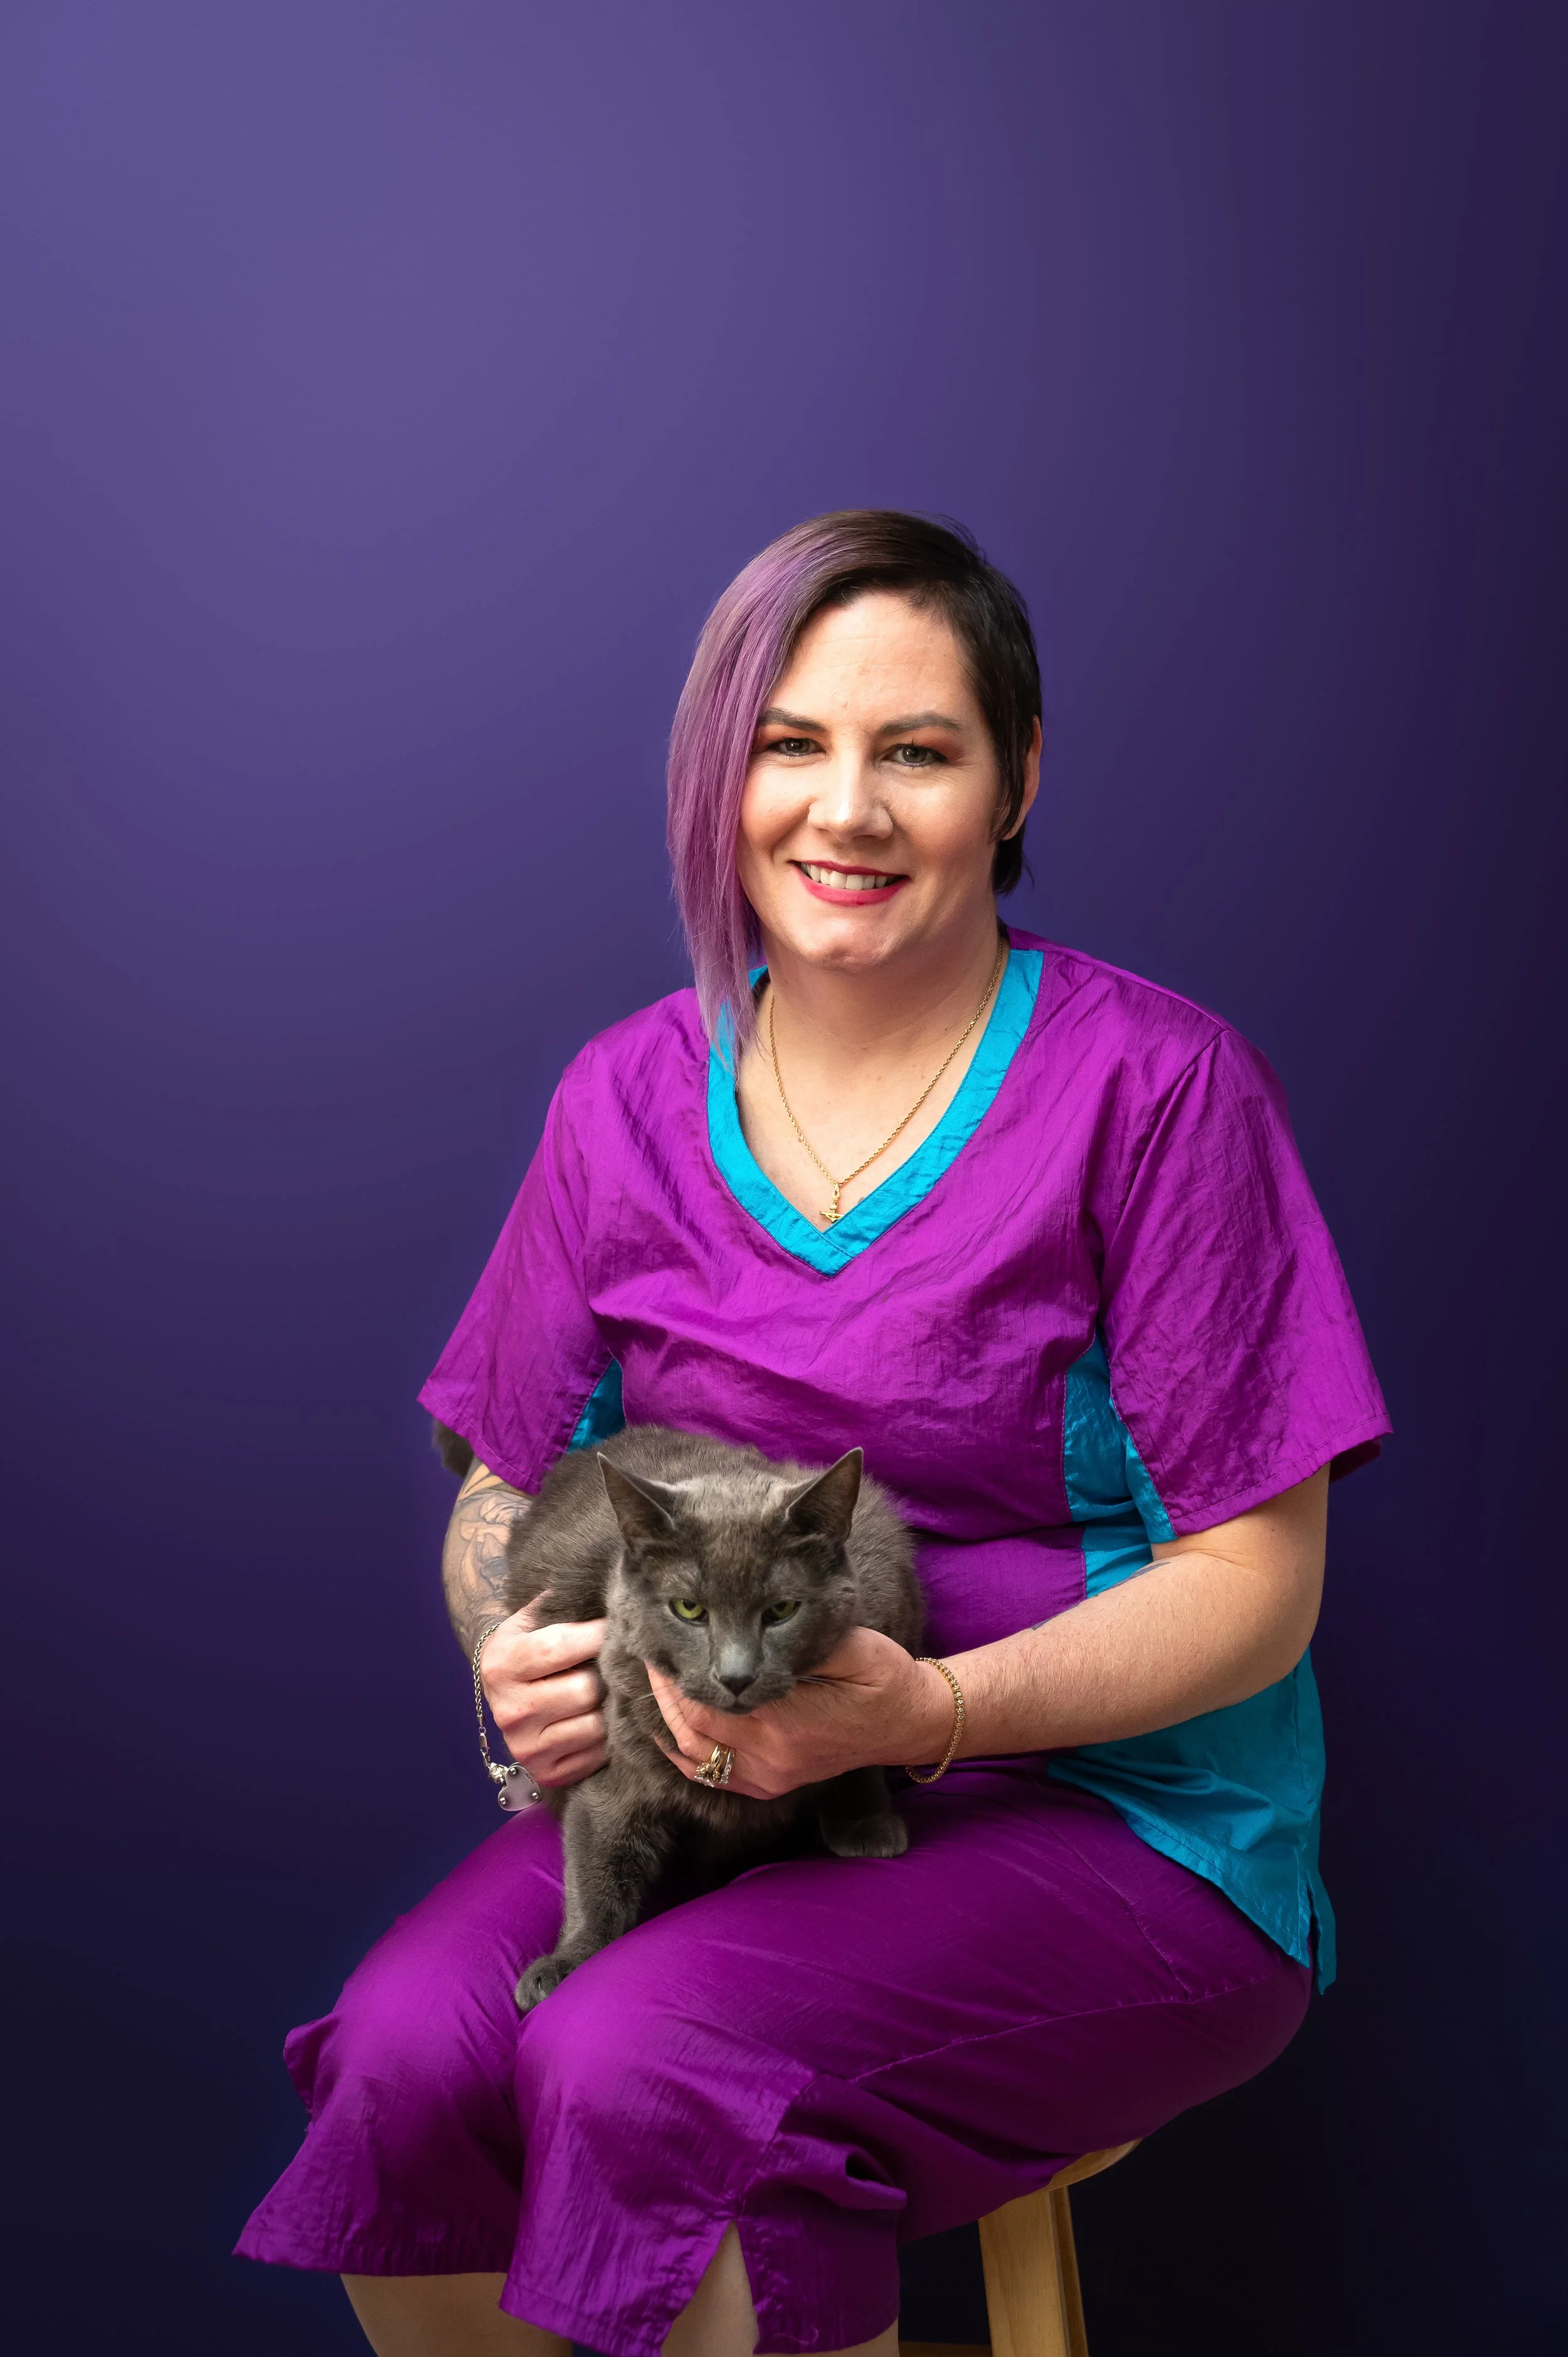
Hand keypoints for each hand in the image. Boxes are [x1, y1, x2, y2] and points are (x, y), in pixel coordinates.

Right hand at [480, 1595, 607, 1788]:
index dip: (598, 1633)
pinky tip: (604, 1716)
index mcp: (501, 1664)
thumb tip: (607, 1589)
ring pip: (595, 1725)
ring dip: (611, 1705)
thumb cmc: (527, 1646)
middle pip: (584, 1690)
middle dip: (608, 1672)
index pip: (560, 1646)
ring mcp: (526, 1748)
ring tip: (613, 1687)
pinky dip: (608, 1735)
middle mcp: (509, 1710)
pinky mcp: (546, 1773)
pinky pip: (596, 1754)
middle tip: (619, 1660)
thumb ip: (559, 1603)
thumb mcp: (529, 1620)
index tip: (621, 1622)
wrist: (503, 1693)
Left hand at [645, 1628, 953, 1798]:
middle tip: (648, 1656)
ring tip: (655, 1683)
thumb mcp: (851, 1646)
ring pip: (694, 1756)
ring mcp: (769, 1778)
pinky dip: (684, 1752)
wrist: (907, 1723)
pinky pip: (711, 1776)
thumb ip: (800, 1642)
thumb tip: (750, 1630)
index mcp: (786, 1723)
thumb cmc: (882, 1678)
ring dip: (666, 1721)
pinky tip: (670, 1726)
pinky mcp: (770, 1785)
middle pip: (690, 1730)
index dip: (673, 1675)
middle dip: (662, 1693)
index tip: (658, 1642)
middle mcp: (771, 1759)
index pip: (705, 1703)